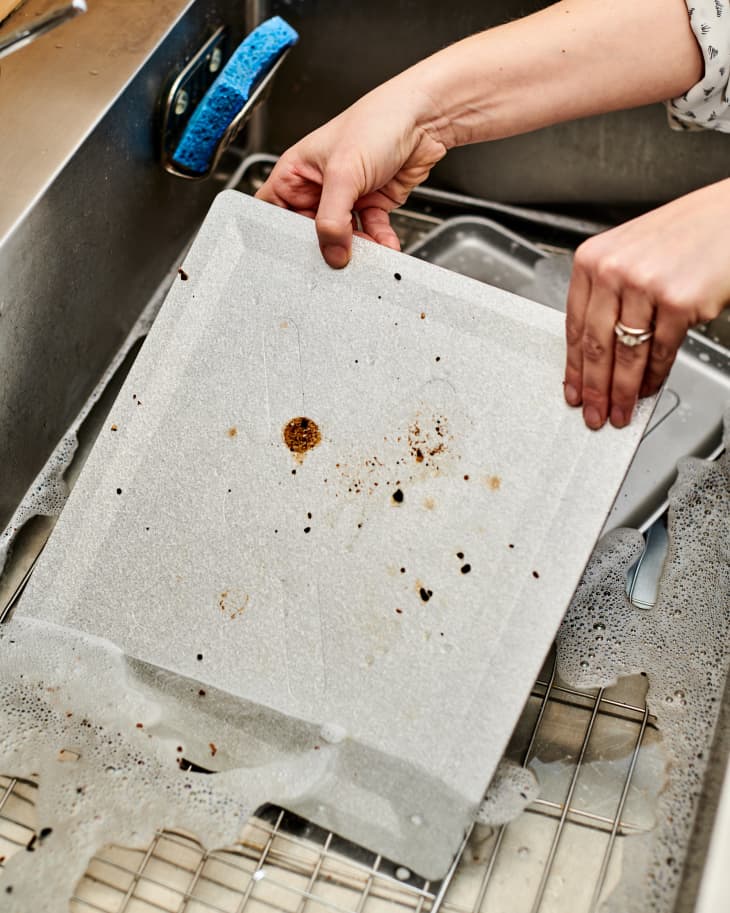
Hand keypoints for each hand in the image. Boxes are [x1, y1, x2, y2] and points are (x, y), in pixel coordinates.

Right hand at [255, 81, 449, 267]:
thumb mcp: (343, 173)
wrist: (422, 118)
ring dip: (357, 249)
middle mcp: (319, 185)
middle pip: (312, 232)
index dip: (281, 234)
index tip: (299, 252)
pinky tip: (386, 246)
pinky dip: (379, 243)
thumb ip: (332, 220)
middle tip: (337, 259)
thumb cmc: (376, 122)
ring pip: (343, 237)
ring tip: (367, 255)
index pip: (275, 212)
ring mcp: (346, 197)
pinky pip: (371, 233)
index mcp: (297, 172)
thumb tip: (332, 254)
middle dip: (327, 248)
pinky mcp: (372, 204)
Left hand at [564, 179, 729, 428]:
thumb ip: (610, 295)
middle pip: (595, 345)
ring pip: (625, 354)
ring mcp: (644, 285)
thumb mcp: (631, 256)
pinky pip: (659, 352)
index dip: (573, 366)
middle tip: (593, 413)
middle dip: (593, 388)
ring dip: (621, 392)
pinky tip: (649, 390)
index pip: (573, 325)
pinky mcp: (677, 301)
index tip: (572, 390)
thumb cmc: (686, 235)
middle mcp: (612, 270)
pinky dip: (654, 377)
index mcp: (592, 259)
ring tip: (619, 412)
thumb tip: (597, 350)